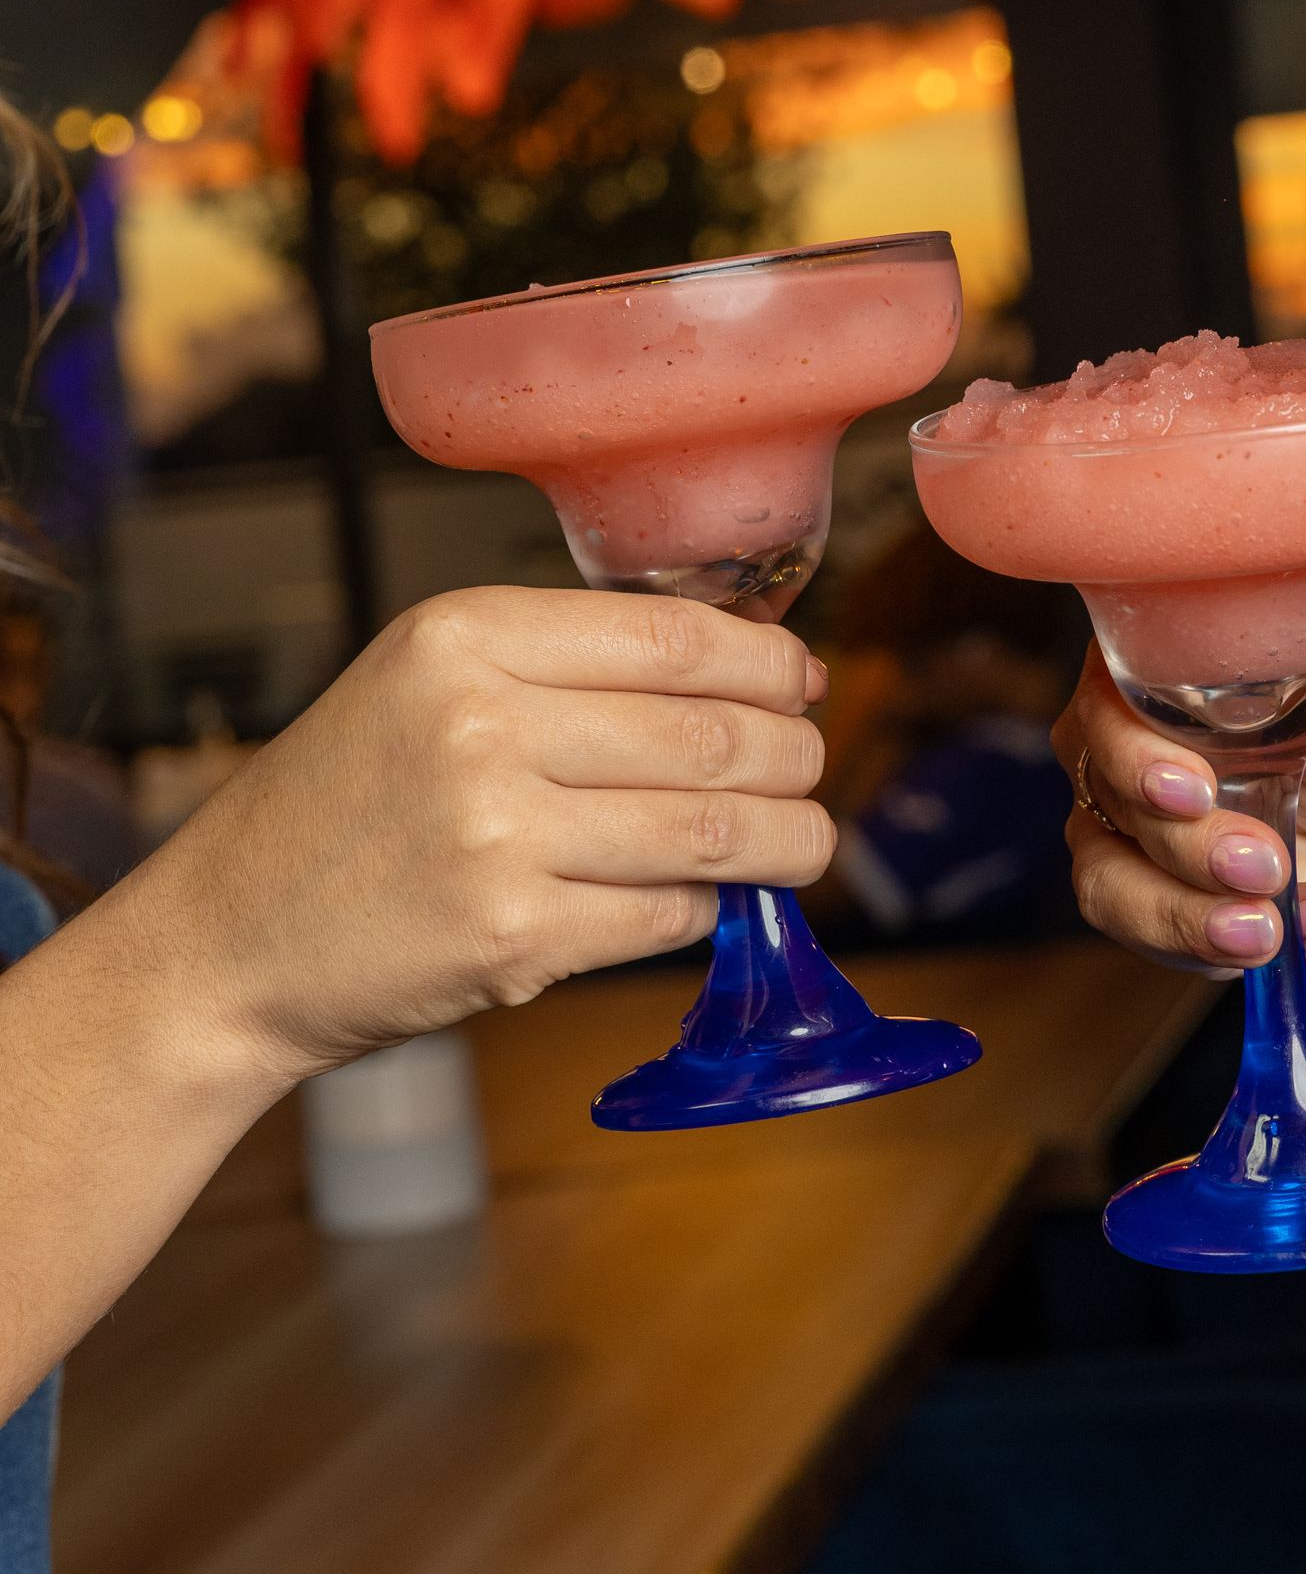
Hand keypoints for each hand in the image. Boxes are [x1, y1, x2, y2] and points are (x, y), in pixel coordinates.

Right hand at [114, 588, 831, 1089]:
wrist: (228, 939)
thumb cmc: (346, 804)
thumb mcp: (427, 681)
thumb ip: (563, 665)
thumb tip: (743, 670)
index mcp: (466, 635)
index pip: (674, 636)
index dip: (766, 661)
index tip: (802, 680)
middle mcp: (483, 722)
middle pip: (711, 733)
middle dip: (792, 756)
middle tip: (809, 769)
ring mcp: (499, 835)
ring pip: (711, 831)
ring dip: (785, 842)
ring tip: (802, 843)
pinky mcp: (514, 936)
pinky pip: (666, 915)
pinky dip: (705, 911)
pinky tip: (701, 900)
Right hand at [1052, 644, 1305, 973]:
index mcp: (1166, 667)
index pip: (1110, 691)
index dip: (1137, 747)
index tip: (1197, 789)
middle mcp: (1126, 737)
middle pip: (1109, 789)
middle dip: (1187, 844)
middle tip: (1264, 867)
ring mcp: (1122, 822)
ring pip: (1108, 876)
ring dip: (1185, 914)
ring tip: (1269, 930)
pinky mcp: (1137, 894)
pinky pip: (1141, 930)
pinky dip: (1213, 944)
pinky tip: (1296, 934)